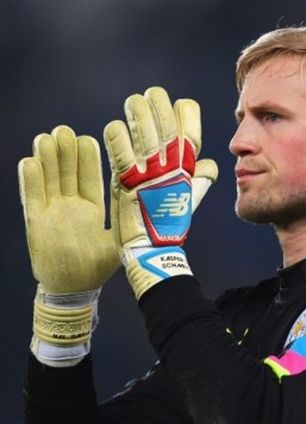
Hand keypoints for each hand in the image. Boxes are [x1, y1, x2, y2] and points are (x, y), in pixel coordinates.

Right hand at [19, 125, 119, 294]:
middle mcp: (71, 208)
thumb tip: (153, 202)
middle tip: (65, 130)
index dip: (87, 159)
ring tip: (47, 137)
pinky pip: (32, 198)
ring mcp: (52, 213)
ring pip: (48, 181)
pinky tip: (30, 161)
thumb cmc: (98, 267)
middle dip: (66, 152)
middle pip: (67, 174)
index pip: (90, 178)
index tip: (88, 137)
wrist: (74, 290)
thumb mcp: (119, 239)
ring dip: (47, 160)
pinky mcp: (36, 223)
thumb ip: (129, 219)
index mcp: (92, 210)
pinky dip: (30, 181)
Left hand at [105, 86, 217, 298]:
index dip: (187, 116)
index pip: (191, 136)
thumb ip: (199, 179)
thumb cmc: (171, 224)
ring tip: (133, 102)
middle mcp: (171, 170)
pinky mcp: (128, 183)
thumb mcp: (190, 198)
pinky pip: (122, 154)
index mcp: (187, 172)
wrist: (153, 250)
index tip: (181, 103)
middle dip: (161, 107)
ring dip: (139, 115)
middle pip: (168, 129)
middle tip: (152, 93)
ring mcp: (150, 175)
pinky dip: (117, 138)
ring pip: (146, 135)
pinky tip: (114, 126)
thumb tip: (210, 165)